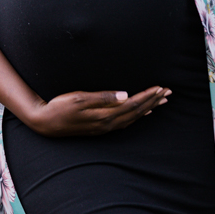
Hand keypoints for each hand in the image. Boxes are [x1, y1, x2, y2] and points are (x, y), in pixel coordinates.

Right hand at [23, 86, 170, 136]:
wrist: (45, 123)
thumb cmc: (60, 107)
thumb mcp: (79, 98)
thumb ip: (103, 97)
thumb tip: (126, 95)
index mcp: (105, 114)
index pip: (133, 104)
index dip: (147, 96)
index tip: (161, 87)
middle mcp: (108, 123)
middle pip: (136, 112)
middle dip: (153, 101)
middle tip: (168, 92)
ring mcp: (105, 127)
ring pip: (133, 117)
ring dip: (147, 108)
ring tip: (161, 101)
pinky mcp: (101, 127)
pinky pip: (125, 121)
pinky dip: (137, 115)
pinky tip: (142, 112)